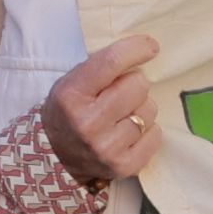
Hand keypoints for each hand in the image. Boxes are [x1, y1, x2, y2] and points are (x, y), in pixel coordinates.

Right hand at [42, 31, 162, 187]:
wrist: (56, 156)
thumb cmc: (69, 111)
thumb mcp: (72, 82)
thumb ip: (102, 67)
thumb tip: (147, 49)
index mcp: (71, 95)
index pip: (111, 62)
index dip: (136, 49)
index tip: (151, 47)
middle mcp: (88, 123)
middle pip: (138, 85)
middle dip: (133, 85)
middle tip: (121, 93)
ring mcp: (106, 148)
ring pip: (150, 109)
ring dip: (140, 108)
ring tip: (123, 115)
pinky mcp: (123, 166)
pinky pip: (156, 134)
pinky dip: (148, 130)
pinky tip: (130, 132)